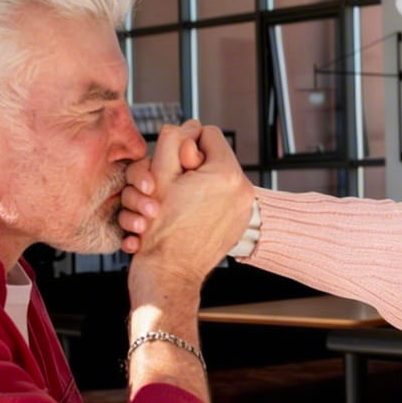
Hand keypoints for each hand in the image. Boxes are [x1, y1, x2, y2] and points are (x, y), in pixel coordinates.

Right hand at [123, 123, 253, 289]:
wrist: (168, 275)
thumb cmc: (160, 232)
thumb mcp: (158, 176)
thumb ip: (172, 141)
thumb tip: (184, 127)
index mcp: (227, 174)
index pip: (207, 133)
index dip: (183, 146)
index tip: (172, 168)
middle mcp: (243, 190)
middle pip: (210, 158)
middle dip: (185, 169)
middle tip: (168, 190)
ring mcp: (242, 210)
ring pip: (212, 180)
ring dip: (189, 188)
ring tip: (172, 208)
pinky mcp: (236, 225)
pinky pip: (218, 201)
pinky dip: (199, 204)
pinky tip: (182, 218)